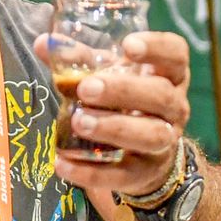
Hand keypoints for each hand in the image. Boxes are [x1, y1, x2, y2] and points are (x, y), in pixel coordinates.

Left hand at [41, 31, 190, 194]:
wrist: (143, 155)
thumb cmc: (125, 102)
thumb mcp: (110, 75)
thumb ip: (80, 60)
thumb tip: (44, 44)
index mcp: (169, 75)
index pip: (176, 54)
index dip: (157, 48)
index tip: (128, 46)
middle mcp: (174, 108)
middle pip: (161, 95)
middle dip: (124, 91)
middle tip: (86, 88)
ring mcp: (164, 143)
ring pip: (150, 136)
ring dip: (113, 128)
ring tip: (80, 123)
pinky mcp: (144, 173)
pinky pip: (121, 175)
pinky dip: (91, 172)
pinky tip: (63, 164)